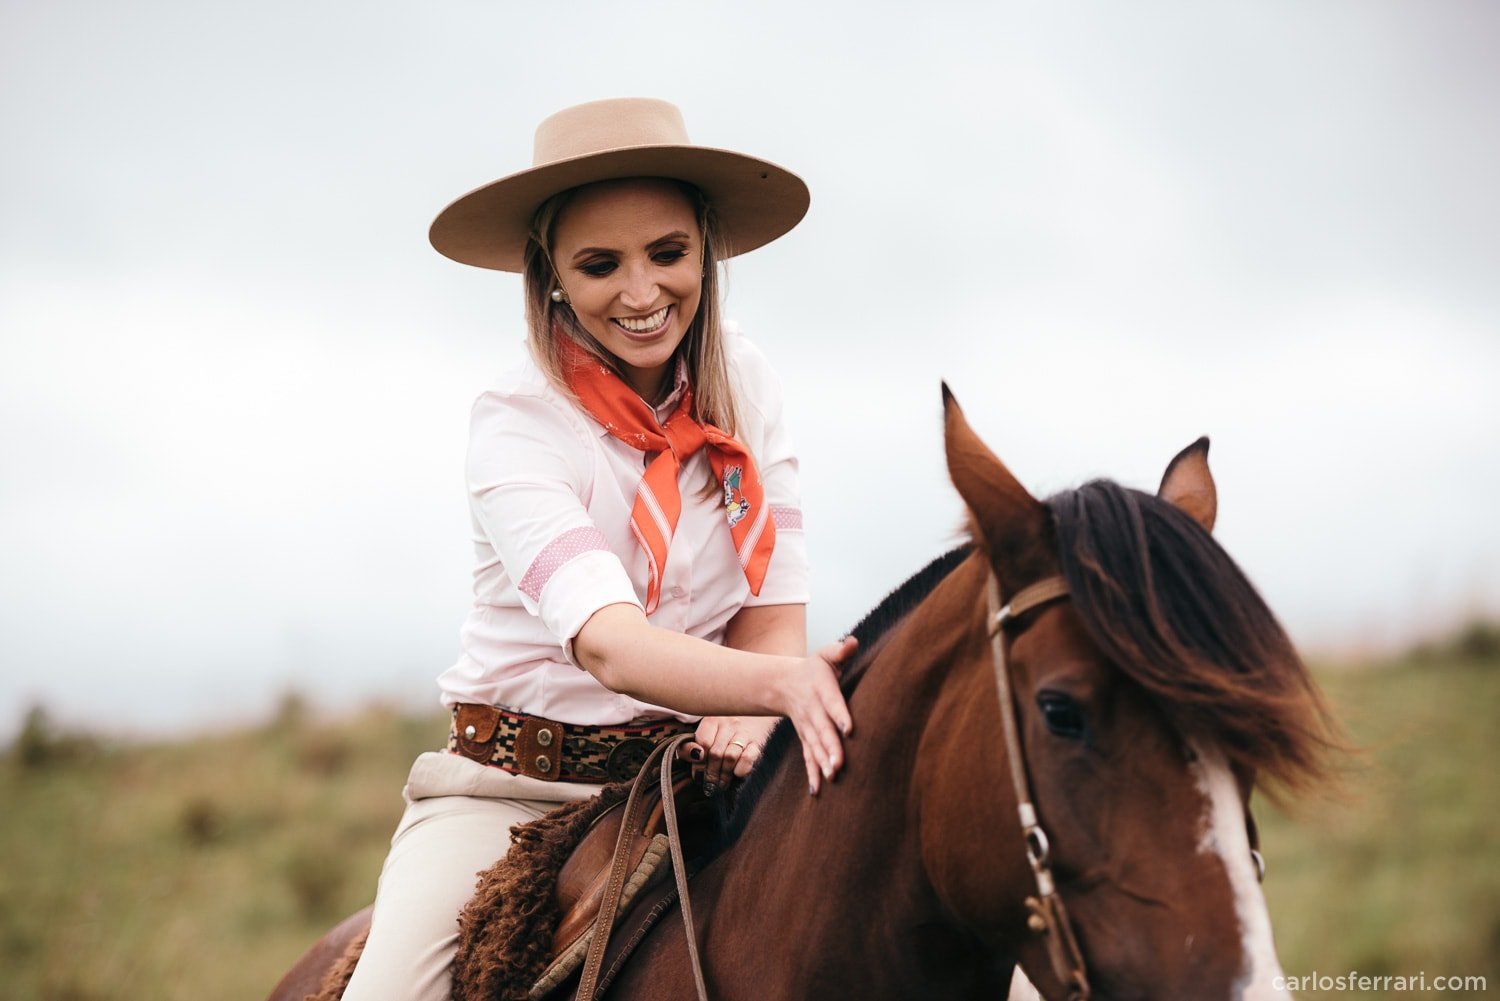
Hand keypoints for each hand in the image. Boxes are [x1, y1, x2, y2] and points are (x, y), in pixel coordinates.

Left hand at [683, 716, 780, 793]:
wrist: (752, 716)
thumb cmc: (722, 731)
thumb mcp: (703, 734)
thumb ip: (689, 746)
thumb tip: (696, 756)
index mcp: (712, 720)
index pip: (703, 743)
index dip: (698, 763)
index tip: (698, 775)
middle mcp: (729, 723)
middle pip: (715, 753)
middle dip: (711, 774)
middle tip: (709, 786)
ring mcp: (744, 732)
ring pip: (730, 757)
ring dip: (724, 775)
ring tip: (721, 784)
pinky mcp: (757, 742)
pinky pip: (748, 758)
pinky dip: (741, 769)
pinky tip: (736, 774)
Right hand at [777, 636, 856, 796]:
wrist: (784, 684)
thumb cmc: (814, 669)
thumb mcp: (825, 656)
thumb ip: (840, 651)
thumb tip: (854, 642)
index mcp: (822, 691)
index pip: (832, 704)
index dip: (839, 715)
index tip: (848, 729)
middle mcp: (813, 713)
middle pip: (822, 732)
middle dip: (830, 748)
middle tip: (839, 764)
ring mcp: (808, 729)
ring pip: (815, 748)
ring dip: (822, 764)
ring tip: (832, 778)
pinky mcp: (806, 739)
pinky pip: (808, 758)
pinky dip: (812, 774)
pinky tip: (817, 792)